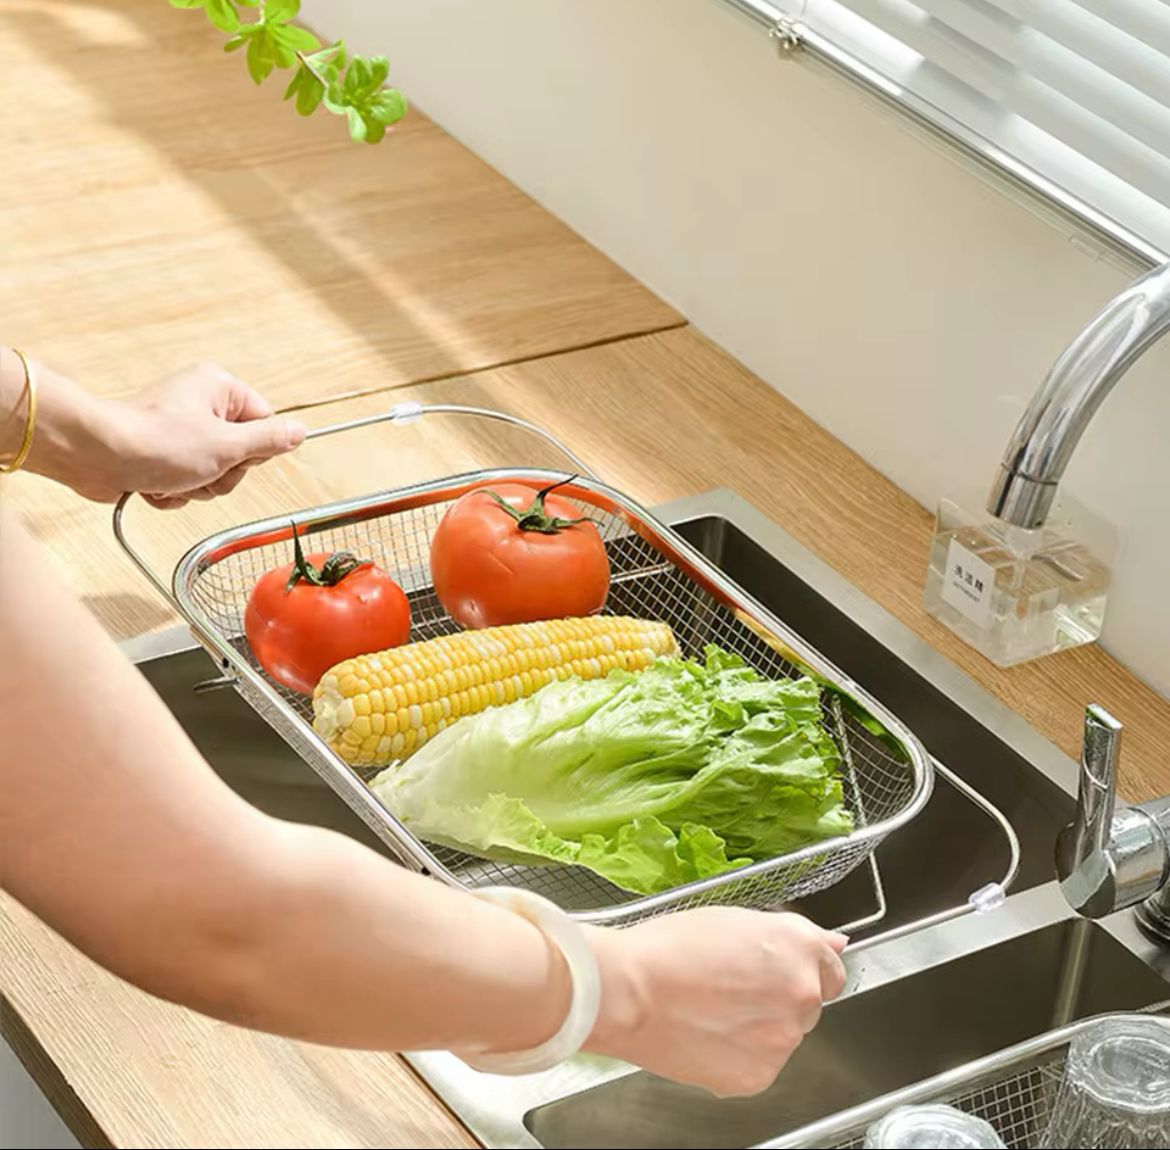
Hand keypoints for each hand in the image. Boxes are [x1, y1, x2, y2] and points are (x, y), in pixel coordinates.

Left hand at [36, 363, 304, 505]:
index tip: (232, 454)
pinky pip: (188, 480)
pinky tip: (156, 486)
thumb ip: (268, 440)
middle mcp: (200, 403)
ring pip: (215, 472)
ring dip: (198, 487)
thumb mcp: (226, 445)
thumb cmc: (155, 443)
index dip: (254, 449)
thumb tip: (299, 432)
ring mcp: (179, 429)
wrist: (93, 456)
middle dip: (221, 474)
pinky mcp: (161, 452)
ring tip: (174, 479)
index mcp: (219, 388)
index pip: (265, 422)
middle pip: (241, 452)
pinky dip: (176, 490)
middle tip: (200, 470)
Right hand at [586, 909, 846, 1096]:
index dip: (801, 969)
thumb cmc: (669, 947)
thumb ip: (790, 935)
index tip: (779, 973)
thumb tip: (832, 943)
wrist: (628, 991)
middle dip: (777, 998)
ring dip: (759, 1028)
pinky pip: (759, 1064)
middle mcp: (801, 994)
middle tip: (730, 988)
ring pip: (781, 1036)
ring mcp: (782, 1039)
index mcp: (798, 948)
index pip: (831, 968)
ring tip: (711, 1010)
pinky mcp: (758, 1075)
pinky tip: (706, 1034)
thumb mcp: (733, 920)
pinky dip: (739, 1055)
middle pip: (806, 1003)